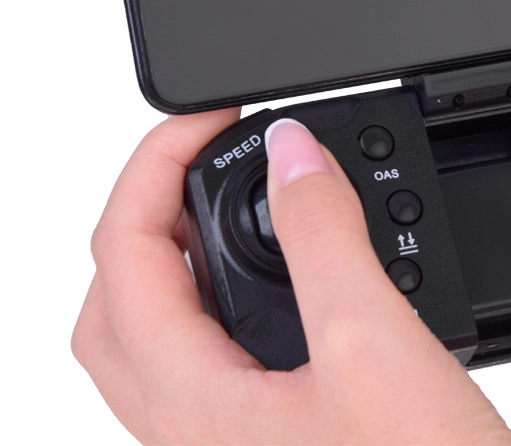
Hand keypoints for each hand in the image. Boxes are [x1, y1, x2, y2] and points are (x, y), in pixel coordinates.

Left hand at [72, 110, 510, 443]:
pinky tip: (287, 274)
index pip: (123, 249)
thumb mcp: (372, 343)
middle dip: (150, 205)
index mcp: (191, 402)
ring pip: (161, 327)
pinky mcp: (270, 435)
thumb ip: (325, 235)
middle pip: (119, 291)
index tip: (215, 116)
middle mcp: (191, 427)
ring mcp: (227, 437)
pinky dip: (227, 291)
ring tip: (240, 197)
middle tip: (210, 154)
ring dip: (182, 250)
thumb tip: (292, 152)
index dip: (156, 162)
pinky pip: (212, 351)